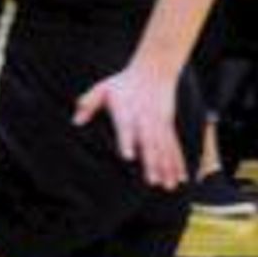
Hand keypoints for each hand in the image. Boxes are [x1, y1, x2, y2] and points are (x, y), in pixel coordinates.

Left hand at [73, 62, 184, 189]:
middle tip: (152, 181)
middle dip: (152, 163)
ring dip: (168, 168)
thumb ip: (89, 103)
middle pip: (149, 143)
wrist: (154, 70)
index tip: (128, 156)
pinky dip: (178, 162)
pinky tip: (181, 177)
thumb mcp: (103, 88)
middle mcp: (145, 120)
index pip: (126, 128)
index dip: (127, 141)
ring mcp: (159, 124)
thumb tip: (75, 121)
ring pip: (164, 148)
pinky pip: (174, 146)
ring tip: (168, 186)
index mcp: (127, 112)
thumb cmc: (123, 83)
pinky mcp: (168, 126)